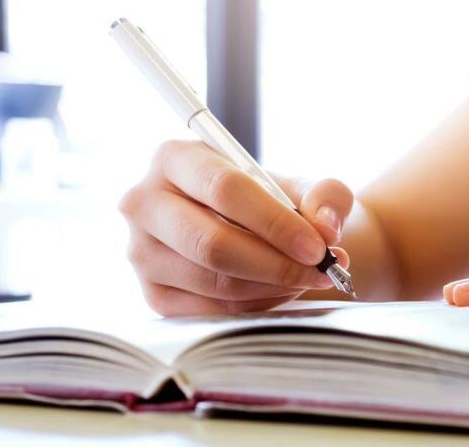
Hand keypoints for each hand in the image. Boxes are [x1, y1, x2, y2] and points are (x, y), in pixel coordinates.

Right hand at [120, 140, 352, 315]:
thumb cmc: (278, 201)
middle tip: (319, 270)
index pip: (224, 189)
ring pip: (214, 281)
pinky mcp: (153, 295)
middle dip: (276, 263)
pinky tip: (282, 290)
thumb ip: (326, 195)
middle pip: (211, 243)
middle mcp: (144, 203)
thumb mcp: (307, 185)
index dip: (275, 222)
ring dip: (273, 286)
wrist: (259, 231)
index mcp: (174, 158)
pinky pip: (212, 310)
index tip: (318, 246)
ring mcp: (141, 252)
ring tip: (308, 278)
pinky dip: (258, 305)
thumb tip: (324, 226)